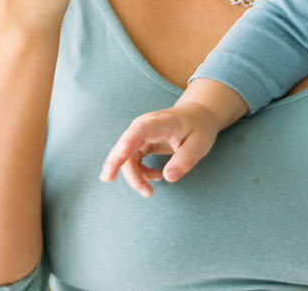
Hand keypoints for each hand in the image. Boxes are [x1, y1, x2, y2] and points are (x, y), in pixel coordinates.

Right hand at [99, 101, 225, 196]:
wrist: (197, 117)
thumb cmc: (199, 128)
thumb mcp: (200, 144)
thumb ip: (185, 160)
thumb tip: (168, 178)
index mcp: (160, 122)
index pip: (140, 129)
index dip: (128, 140)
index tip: (120, 152)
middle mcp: (144, 127)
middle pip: (124, 145)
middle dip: (115, 163)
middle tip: (107, 179)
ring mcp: (140, 136)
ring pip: (126, 157)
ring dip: (133, 177)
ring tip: (149, 192)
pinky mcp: (141, 144)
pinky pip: (132, 161)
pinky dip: (140, 174)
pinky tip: (156, 178)